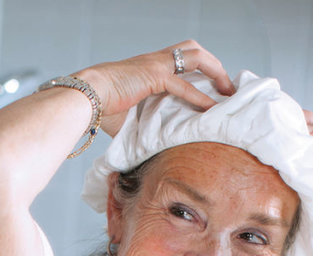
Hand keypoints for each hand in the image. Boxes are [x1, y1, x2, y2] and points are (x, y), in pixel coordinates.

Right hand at [75, 40, 234, 135]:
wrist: (85, 97)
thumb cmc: (99, 108)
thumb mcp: (125, 116)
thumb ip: (140, 124)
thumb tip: (144, 148)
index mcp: (148, 67)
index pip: (180, 59)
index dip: (199, 69)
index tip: (211, 86)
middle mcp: (154, 61)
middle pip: (192, 48)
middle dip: (213, 64)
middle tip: (226, 86)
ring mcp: (155, 65)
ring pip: (196, 57)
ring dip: (216, 72)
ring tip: (227, 92)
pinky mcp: (154, 75)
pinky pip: (185, 84)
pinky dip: (200, 97)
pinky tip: (211, 108)